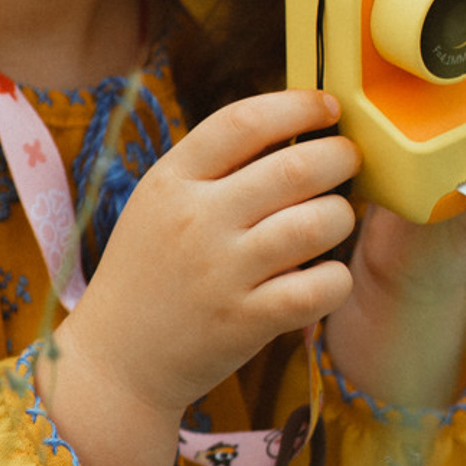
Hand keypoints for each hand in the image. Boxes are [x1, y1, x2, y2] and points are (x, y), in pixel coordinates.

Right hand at [35, 90, 355, 465]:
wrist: (116, 358)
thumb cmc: (147, 271)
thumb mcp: (158, 202)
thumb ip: (210, 167)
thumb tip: (288, 128)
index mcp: (171, 180)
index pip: (243, 122)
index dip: (296, 106)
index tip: (327, 106)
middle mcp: (197, 219)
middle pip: (294, 167)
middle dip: (339, 157)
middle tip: (349, 159)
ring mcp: (222, 272)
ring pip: (315, 223)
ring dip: (342, 214)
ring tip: (338, 216)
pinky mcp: (245, 321)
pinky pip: (318, 288)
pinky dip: (336, 277)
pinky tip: (328, 274)